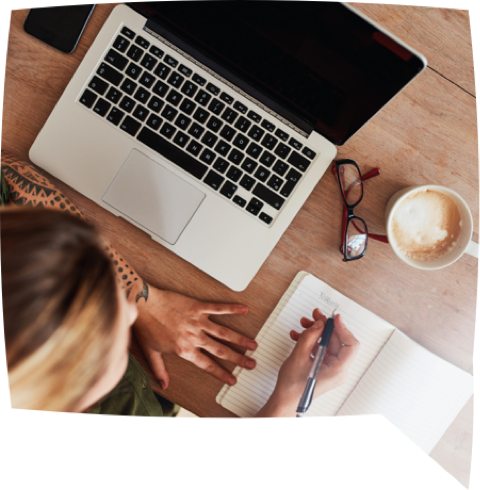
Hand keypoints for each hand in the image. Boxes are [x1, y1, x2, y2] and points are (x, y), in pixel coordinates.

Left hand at [132, 286, 257, 389]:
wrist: (143, 304)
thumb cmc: (146, 326)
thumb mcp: (151, 352)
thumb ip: (160, 370)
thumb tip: (164, 385)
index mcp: (184, 350)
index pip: (207, 365)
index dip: (222, 374)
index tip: (233, 380)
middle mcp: (194, 337)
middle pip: (221, 351)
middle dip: (238, 358)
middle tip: (251, 363)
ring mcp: (197, 322)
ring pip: (223, 333)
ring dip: (240, 339)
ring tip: (253, 344)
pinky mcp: (198, 307)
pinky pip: (218, 308)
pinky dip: (232, 309)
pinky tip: (244, 310)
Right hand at [271, 308, 359, 414]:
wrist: (285, 400)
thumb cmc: (292, 387)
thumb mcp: (299, 357)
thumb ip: (309, 337)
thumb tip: (319, 324)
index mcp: (337, 370)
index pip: (350, 345)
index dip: (343, 328)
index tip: (334, 318)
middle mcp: (337, 370)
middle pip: (337, 342)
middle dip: (324, 327)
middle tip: (314, 316)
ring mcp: (330, 368)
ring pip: (328, 343)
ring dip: (315, 333)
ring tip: (303, 325)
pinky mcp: (323, 367)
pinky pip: (321, 349)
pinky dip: (311, 341)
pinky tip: (298, 336)